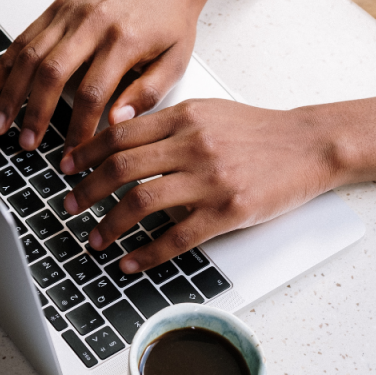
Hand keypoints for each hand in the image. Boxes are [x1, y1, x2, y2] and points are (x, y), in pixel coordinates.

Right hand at [0, 0, 252, 151]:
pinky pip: (25, 36)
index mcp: (123, 40)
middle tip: (24, 142)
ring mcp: (71, 12)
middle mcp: (92, 23)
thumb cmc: (171, 18)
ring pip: (30, 54)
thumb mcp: (175, 61)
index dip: (77, 129)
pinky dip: (6, 63)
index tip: (71, 154)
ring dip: (11, 92)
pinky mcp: (59, 6)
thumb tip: (116, 123)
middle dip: (33, 113)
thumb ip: (147, 94)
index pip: (92, 94)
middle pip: (52, 74)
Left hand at [60, 83, 375, 273]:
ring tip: (95, 239)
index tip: (66, 168)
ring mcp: (210, 179)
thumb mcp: (209, 112)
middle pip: (121, 169)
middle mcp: (193, 145)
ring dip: (109, 225)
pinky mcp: (228, 211)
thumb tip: (119, 137)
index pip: (119, 135)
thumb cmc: (258, 132)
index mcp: (184, 117)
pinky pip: (176, 237)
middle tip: (69, 206)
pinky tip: (130, 262)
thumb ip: (166, 124)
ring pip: (141, 203)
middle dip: (86, 191)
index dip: (86, 153)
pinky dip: (146, 253)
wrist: (309, 145)